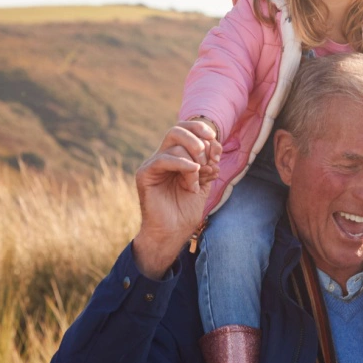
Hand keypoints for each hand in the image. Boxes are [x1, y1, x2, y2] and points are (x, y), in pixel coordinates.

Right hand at [132, 125, 214, 277]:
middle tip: (209, 158)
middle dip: (198, 139)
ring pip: (174, 143)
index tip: (217, 147)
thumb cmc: (185, 211)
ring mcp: (153, 164)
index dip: (202, 132)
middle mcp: (163, 157)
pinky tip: (194, 171)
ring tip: (197, 181)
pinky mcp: (145, 174)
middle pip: (177, 129)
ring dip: (194, 160)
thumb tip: (215, 144)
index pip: (185, 130)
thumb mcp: (203, 182)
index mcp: (176, 157)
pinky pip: (163, 159)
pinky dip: (182, 163)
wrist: (173, 232)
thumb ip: (208, 162)